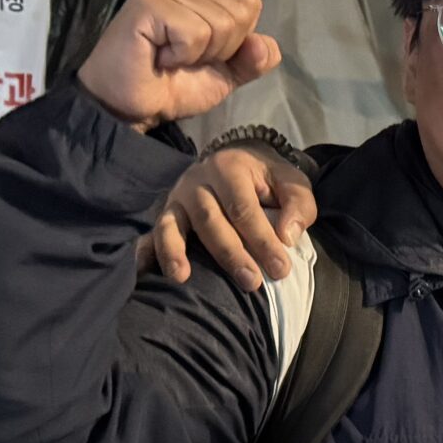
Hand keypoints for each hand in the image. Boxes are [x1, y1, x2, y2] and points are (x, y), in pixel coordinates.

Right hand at [79, 0, 280, 131]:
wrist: (130, 109)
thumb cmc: (170, 86)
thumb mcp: (224, 74)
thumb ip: (252, 60)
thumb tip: (268, 45)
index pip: (249, 5)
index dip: (234, 42)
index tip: (200, 55)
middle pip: (240, 13)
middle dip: (218, 49)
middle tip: (182, 58)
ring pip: (221, 24)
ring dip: (198, 54)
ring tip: (169, 57)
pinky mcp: (149, 2)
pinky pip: (195, 32)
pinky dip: (182, 55)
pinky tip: (158, 55)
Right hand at [149, 145, 319, 290]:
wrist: (237, 159)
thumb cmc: (267, 179)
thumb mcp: (291, 182)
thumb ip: (298, 204)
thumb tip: (287, 235)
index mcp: (229, 168)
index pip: (244, 209)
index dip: (262, 240)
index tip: (281, 269)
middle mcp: (196, 181)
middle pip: (210, 221)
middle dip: (230, 254)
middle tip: (252, 283)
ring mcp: (176, 198)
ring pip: (172, 226)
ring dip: (175, 252)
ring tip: (181, 278)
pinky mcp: (166, 214)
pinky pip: (151, 233)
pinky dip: (146, 252)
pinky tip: (143, 271)